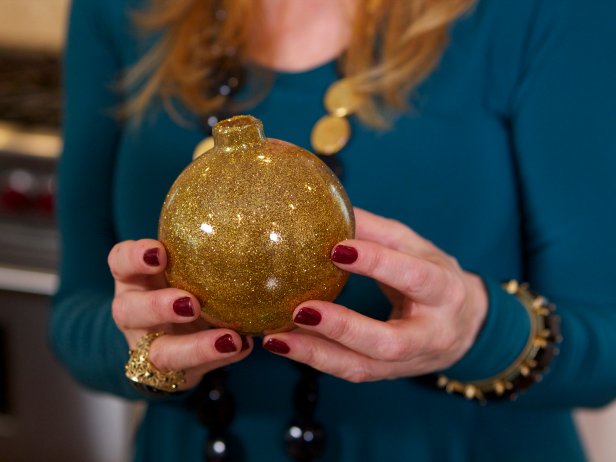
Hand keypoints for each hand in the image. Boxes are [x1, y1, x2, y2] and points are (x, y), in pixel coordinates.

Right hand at [108, 239, 251, 389]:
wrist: (169, 334)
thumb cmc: (180, 282)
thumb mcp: (183, 265)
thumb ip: (200, 247)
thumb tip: (251, 215)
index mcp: (133, 278)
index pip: (120, 261)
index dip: (134, 257)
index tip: (160, 252)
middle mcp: (133, 312)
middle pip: (130, 311)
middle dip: (159, 307)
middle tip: (191, 303)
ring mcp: (148, 346)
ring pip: (160, 352)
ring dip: (195, 347)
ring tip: (229, 339)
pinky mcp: (169, 373)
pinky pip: (192, 371)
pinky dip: (219, 359)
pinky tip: (244, 347)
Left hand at [262, 208, 487, 382]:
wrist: (465, 327)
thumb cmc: (435, 278)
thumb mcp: (416, 248)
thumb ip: (377, 232)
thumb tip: (330, 207)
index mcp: (445, 291)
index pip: (414, 277)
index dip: (378, 264)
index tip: (336, 248)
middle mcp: (432, 334)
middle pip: (388, 341)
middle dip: (343, 327)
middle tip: (300, 309)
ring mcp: (409, 361)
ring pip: (363, 367)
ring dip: (316, 354)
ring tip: (276, 338)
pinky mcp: (388, 374)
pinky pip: (350, 371)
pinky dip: (316, 359)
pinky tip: (284, 344)